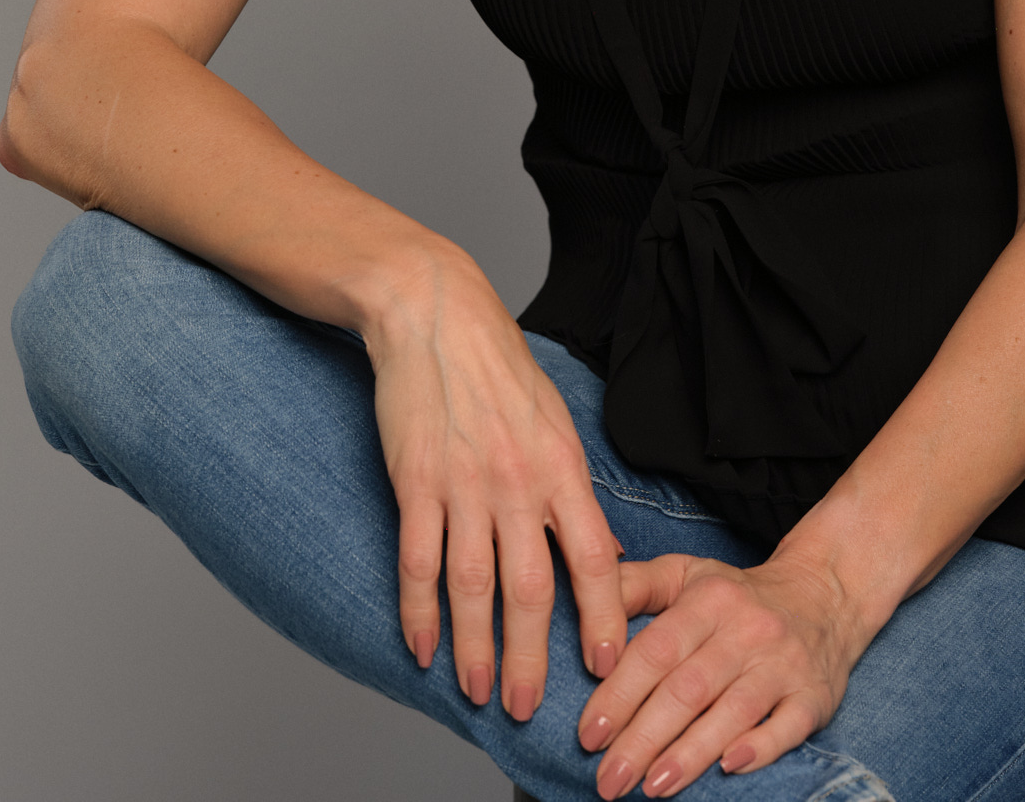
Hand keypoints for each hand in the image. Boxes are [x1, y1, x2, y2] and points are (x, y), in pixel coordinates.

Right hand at [366, 256, 627, 719]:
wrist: (435, 314)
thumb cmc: (500, 369)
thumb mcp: (555, 421)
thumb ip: (572, 489)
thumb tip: (601, 553)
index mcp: (561, 466)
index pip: (594, 557)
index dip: (603, 617)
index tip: (609, 667)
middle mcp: (517, 480)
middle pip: (532, 587)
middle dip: (535, 657)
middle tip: (533, 710)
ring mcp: (463, 482)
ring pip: (472, 586)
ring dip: (476, 648)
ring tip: (480, 692)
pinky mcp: (415, 480)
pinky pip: (418, 560)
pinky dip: (418, 611)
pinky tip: (421, 648)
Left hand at [577, 551, 862, 797]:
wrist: (823, 595)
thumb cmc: (736, 595)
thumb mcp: (685, 574)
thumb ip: (633, 586)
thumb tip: (583, 608)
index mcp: (708, 599)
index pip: (656, 650)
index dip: (620, 693)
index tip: (590, 734)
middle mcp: (746, 629)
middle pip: (688, 688)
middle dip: (643, 738)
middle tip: (608, 778)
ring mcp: (783, 663)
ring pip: (733, 711)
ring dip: (690, 753)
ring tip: (652, 786)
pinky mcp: (813, 695)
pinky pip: (788, 726)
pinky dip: (759, 748)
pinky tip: (729, 769)